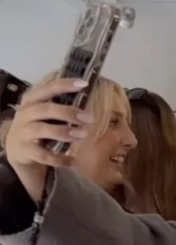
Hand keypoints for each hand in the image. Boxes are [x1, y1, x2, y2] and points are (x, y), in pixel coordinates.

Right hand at [5, 78, 93, 200]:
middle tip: (89, 119)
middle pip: (45, 109)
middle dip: (68, 113)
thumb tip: (87, 104)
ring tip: (82, 135)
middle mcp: (26, 114)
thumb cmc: (36, 127)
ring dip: (63, 132)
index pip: (47, 88)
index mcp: (31, 101)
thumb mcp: (43, 114)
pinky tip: (73, 160)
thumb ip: (59, 108)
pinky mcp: (26, 151)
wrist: (16, 150)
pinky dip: (59, 158)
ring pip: (42, 130)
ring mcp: (24, 132)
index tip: (84, 84)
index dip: (64, 85)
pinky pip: (43, 155)